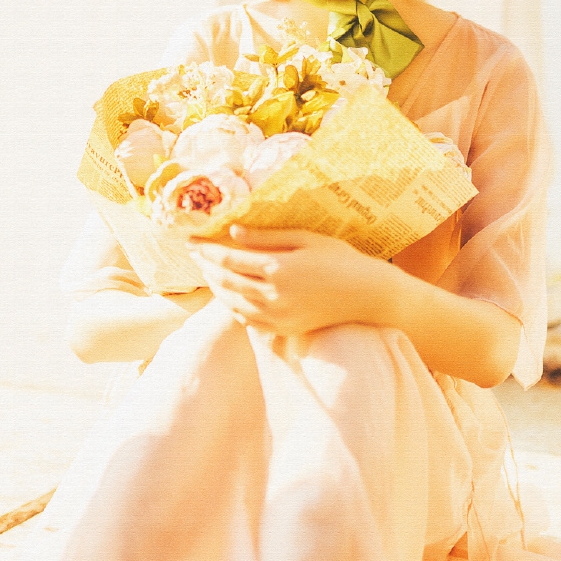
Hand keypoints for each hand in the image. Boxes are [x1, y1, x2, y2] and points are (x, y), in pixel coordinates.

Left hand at [188, 225, 399, 336]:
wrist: (369, 296)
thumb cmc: (341, 260)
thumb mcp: (306, 239)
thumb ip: (267, 237)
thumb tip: (233, 231)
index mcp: (278, 268)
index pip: (229, 258)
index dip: (206, 249)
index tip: (191, 240)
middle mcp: (275, 295)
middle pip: (226, 281)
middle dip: (206, 266)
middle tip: (194, 253)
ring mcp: (280, 316)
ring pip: (233, 303)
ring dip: (216, 287)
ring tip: (207, 272)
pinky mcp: (286, 329)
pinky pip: (249, 320)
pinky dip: (233, 307)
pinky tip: (230, 296)